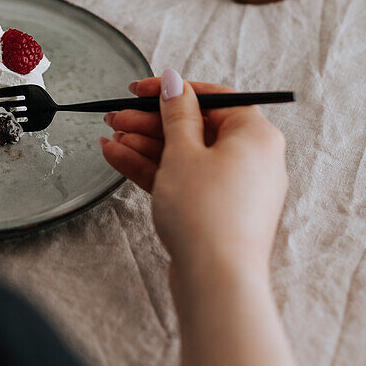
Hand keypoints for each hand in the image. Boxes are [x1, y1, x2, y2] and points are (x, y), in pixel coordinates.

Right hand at [99, 70, 287, 287]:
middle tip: (117, 117)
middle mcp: (252, 158)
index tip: (139, 91)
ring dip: (146, 144)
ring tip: (110, 136)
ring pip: (186, 154)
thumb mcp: (183, 151)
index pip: (212, 98)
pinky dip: (155, 168)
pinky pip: (185, 179)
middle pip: (195, 127)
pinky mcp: (218, 211)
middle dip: (150, 122)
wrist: (216, 282)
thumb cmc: (207, 214)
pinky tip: (119, 157)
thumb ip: (176, 113)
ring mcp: (235, 187)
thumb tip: (175, 83)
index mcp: (255, 134)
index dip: (172, 91)